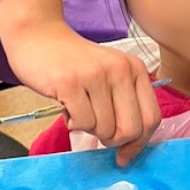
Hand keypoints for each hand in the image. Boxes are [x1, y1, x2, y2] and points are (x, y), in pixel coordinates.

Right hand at [0, 0, 160, 164]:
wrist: (38, 35)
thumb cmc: (75, 64)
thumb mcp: (111, 76)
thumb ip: (126, 104)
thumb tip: (131, 148)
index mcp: (136, 69)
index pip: (151, 118)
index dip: (139, 143)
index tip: (125, 154)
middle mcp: (121, 69)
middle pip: (131, 129)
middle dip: (113, 140)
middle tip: (97, 133)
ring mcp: (96, 75)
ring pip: (105, 129)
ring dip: (89, 129)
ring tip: (79, 109)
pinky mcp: (70, 82)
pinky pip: (83, 123)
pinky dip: (73, 123)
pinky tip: (67, 106)